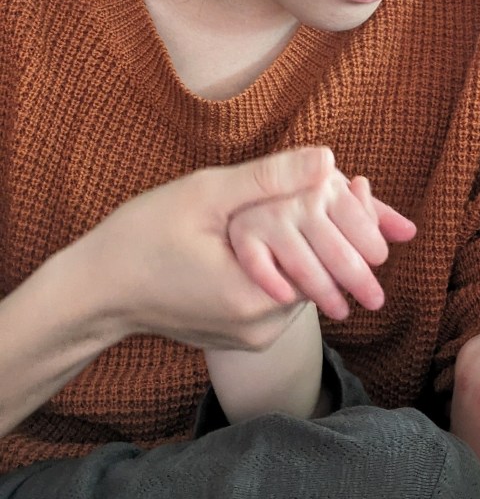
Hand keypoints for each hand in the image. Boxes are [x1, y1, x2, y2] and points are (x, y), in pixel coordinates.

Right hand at [80, 147, 411, 351]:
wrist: (95, 292)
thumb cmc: (141, 237)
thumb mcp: (204, 195)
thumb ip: (268, 179)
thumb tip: (327, 160)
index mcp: (255, 296)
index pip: (331, 260)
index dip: (355, 221)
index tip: (364, 183)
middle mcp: (261, 328)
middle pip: (325, 276)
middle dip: (344, 233)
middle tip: (359, 190)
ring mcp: (253, 337)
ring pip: (306, 285)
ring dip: (317, 249)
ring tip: (324, 205)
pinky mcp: (243, 336)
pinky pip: (284, 295)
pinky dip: (293, 264)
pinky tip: (288, 233)